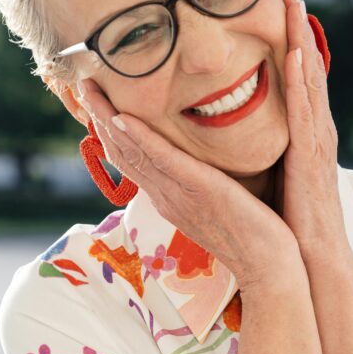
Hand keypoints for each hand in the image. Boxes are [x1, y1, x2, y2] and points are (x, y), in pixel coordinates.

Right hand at [73, 76, 303, 291]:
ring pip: (134, 152)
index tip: (98, 101)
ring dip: (109, 120)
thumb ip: (204, 183)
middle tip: (82, 84)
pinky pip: (165, 161)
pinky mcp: (200, 190)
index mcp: (169, 197)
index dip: (110, 130)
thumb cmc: (254, 236)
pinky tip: (123, 118)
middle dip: (99, 117)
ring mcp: (179, 195)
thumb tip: (201, 162)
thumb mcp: (220, 204)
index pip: (131, 159)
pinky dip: (142, 138)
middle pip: (123, 152)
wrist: (270, 269)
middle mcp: (166, 195)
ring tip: (91, 90)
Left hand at [273, 0, 345, 258]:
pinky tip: (295, 53)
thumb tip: (225, 135)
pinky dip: (302, 81)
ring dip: (302, 38)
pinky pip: (306, 112)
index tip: (273, 4)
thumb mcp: (267, 174)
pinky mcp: (311, 158)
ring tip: (295, 1)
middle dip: (297, 26)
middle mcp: (312, 130)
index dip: (285, 39)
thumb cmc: (284, 221)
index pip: (292, 78)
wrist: (305, 260)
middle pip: (304, 67)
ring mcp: (315, 141)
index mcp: (299, 133)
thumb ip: (256, 148)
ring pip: (309, 80)